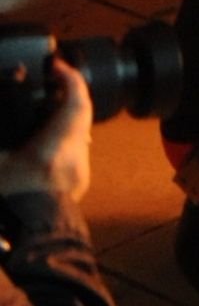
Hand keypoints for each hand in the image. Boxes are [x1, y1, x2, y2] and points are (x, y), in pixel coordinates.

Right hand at [0, 58, 92, 207]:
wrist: (31, 239)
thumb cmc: (13, 207)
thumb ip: (3, 131)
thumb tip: (4, 118)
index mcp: (51, 151)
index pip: (75, 102)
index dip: (69, 78)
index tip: (57, 66)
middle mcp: (72, 157)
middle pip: (83, 111)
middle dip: (70, 91)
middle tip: (53, 81)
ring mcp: (79, 170)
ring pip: (81, 129)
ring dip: (67, 114)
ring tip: (46, 107)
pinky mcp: (79, 181)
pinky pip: (77, 147)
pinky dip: (65, 134)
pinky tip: (46, 137)